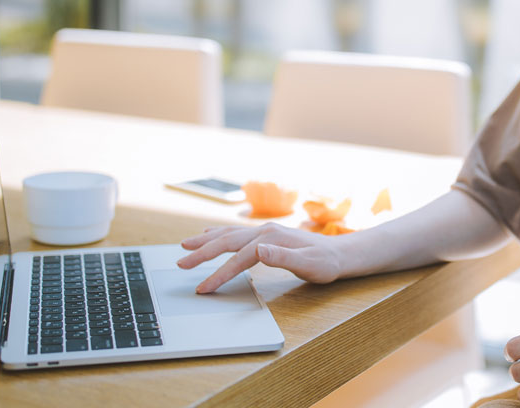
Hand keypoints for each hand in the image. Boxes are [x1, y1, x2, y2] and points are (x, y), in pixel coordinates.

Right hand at [177, 222, 344, 291]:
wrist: (339, 253)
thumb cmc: (325, 263)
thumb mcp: (309, 264)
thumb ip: (283, 257)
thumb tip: (259, 250)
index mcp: (271, 238)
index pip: (239, 257)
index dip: (220, 273)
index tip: (204, 288)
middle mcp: (264, 231)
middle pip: (226, 241)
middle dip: (202, 253)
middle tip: (181, 264)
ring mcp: (264, 231)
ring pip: (228, 234)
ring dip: (205, 241)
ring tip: (185, 246)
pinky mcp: (265, 235)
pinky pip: (235, 233)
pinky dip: (218, 234)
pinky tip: (208, 235)